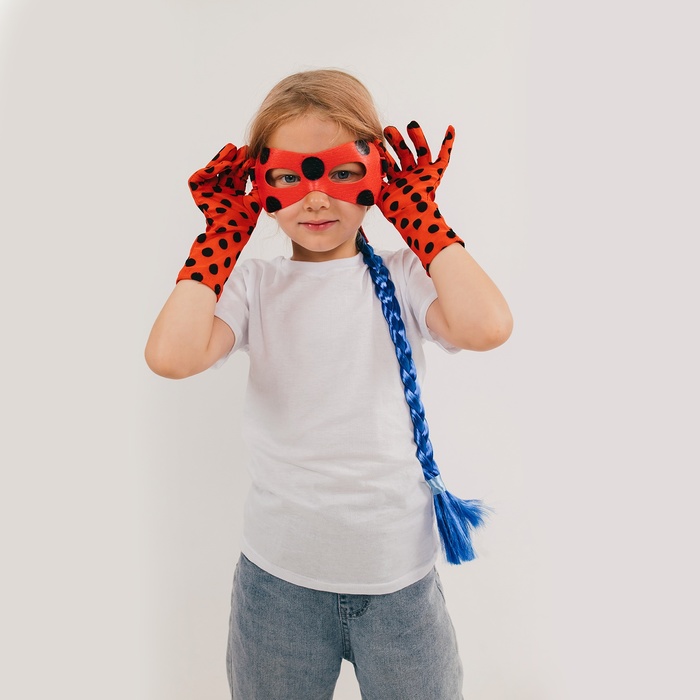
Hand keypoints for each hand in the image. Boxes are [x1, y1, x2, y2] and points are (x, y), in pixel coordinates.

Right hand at [176, 144, 261, 297]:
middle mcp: (221, 191)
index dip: (244, 164)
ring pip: (214, 170)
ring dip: (222, 159)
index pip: (238, 174)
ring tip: (232, 150)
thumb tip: (267, 175)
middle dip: (235, 159)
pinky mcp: (200, 194)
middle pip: (227, 170)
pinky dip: (209, 169)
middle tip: (243, 150)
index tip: (252, 156)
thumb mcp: (255, 202)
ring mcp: (210, 192)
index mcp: (233, 193)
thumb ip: (258, 188)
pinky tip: (223, 164)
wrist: (231, 235)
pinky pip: (200, 178)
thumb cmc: (243, 224)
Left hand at [377, 122, 463, 273]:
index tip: (372, 141)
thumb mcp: (378, 197)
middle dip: (396, 141)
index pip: (388, 162)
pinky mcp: (434, 174)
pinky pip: (444, 157)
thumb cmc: (397, 213)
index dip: (381, 152)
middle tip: (388, 130)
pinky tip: (450, 128)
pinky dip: (448, 143)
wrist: (414, 219)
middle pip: (403, 153)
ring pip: (420, 151)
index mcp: (396, 181)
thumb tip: (348, 180)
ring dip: (417, 138)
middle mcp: (409, 176)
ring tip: (411, 124)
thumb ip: (367, 187)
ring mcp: (422, 174)